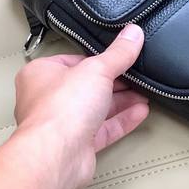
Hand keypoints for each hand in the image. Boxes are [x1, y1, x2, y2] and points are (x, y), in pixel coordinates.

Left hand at [14, 24, 148, 188]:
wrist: (56, 155)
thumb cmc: (62, 107)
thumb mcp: (98, 69)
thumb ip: (119, 53)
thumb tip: (134, 32)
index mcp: (42, 73)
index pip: (75, 60)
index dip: (100, 59)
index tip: (122, 56)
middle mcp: (49, 99)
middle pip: (88, 86)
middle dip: (116, 83)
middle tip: (138, 76)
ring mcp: (63, 123)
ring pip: (97, 108)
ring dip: (122, 101)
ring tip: (145, 94)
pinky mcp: (77, 144)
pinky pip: (103, 129)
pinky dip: (122, 120)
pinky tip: (141, 112)